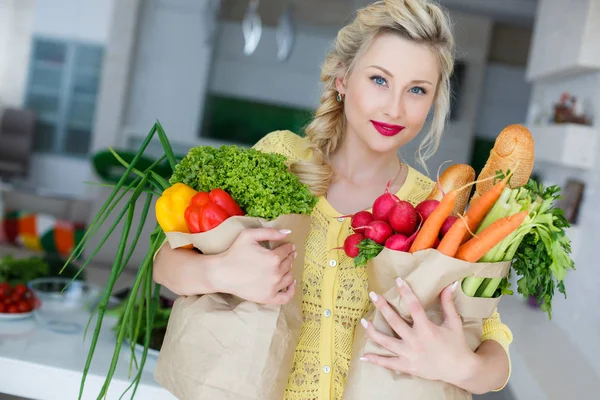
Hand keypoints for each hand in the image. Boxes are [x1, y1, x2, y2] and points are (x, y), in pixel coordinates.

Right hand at [212, 228, 297, 304]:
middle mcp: (276, 273)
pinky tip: (291, 284)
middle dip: (290, 257)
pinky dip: (291, 290)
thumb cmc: (234, 253)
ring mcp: (273, 287)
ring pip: (289, 277)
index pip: (287, 250)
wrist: (222, 273)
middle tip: (289, 255)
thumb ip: (270, 232)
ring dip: (290, 270)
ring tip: (287, 267)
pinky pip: (286, 297)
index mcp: (273, 258)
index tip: (289, 246)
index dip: (288, 247)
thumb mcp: (249, 235)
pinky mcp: (268, 298)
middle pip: (289, 263)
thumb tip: (288, 232)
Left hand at [360, 278, 479, 385]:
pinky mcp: (407, 366)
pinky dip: (376, 360)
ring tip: (362, 321)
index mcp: (427, 328)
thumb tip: (449, 285)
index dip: (406, 292)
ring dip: (372, 331)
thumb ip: (448, 304)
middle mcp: (415, 340)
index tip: (398, 280)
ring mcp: (409, 354)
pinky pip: (388, 363)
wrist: (459, 369)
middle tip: (372, 294)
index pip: (414, 306)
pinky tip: (364, 356)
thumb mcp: (454, 323)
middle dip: (382, 307)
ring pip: (386, 342)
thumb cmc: (457, 344)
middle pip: (394, 321)